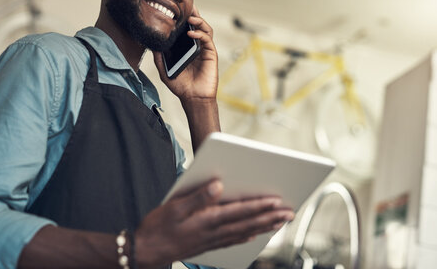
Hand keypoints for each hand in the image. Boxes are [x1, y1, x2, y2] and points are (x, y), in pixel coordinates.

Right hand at [134, 180, 294, 267]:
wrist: (146, 251)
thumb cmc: (158, 227)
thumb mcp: (174, 207)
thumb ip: (198, 196)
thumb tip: (218, 184)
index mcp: (207, 220)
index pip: (240, 212)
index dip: (260, 206)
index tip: (278, 201)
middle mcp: (214, 232)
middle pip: (248, 223)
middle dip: (270, 217)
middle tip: (290, 212)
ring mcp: (212, 240)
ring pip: (244, 233)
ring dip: (264, 227)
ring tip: (280, 222)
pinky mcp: (208, 245)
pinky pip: (233, 240)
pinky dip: (247, 237)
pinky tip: (254, 236)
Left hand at [153, 6, 217, 101]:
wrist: (192, 98)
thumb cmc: (181, 85)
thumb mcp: (164, 69)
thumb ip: (159, 57)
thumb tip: (151, 44)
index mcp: (186, 47)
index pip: (186, 28)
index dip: (183, 18)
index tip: (175, 8)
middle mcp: (196, 45)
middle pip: (197, 24)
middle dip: (193, 13)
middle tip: (186, 5)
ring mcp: (204, 49)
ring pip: (205, 29)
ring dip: (199, 21)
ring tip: (190, 17)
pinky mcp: (211, 54)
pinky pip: (207, 40)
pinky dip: (200, 34)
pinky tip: (191, 33)